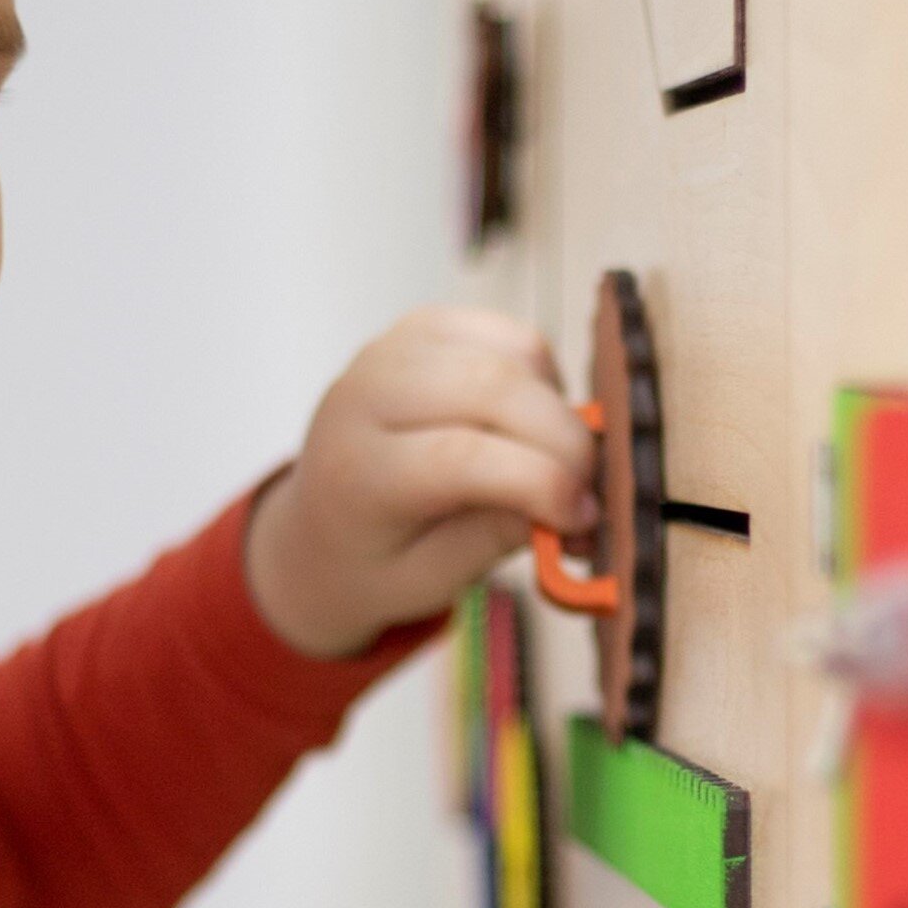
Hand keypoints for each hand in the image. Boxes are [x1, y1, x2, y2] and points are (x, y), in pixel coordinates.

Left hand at [243, 307, 594, 657]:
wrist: (318, 527)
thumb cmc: (375, 561)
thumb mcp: (430, 580)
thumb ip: (498, 537)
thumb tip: (580, 507)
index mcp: (356, 469)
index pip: (461, 457)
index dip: (539, 483)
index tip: (582, 521)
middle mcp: (366, 392)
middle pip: (493, 389)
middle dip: (564, 442)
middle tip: (589, 494)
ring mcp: (395, 348)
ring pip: (513, 353)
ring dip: (557, 410)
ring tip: (554, 464)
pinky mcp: (425, 327)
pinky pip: (513, 337)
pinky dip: (544, 379)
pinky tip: (532, 426)